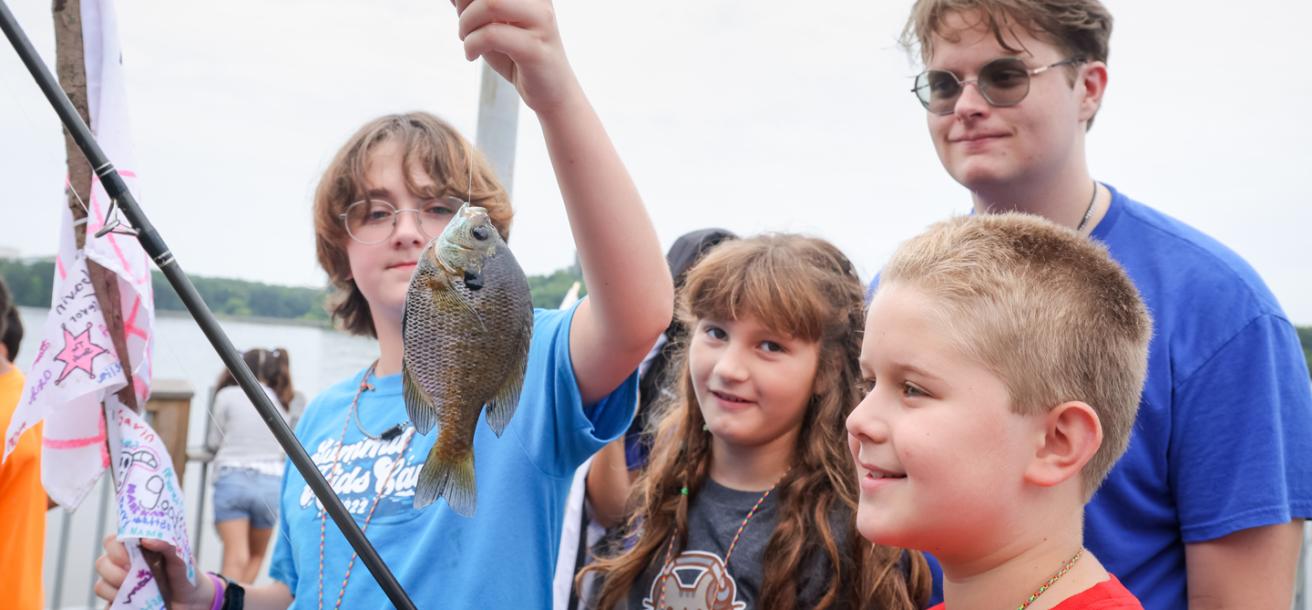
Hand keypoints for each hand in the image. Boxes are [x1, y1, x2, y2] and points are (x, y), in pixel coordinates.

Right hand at [94, 535, 211, 608]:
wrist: (191, 600)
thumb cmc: (184, 574)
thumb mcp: (180, 558)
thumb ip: (166, 544)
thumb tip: (146, 540)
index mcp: (134, 550)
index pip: (111, 541)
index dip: (116, 549)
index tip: (131, 558)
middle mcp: (121, 566)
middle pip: (101, 563)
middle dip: (115, 571)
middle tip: (134, 576)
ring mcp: (118, 586)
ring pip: (100, 585)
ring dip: (117, 590)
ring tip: (139, 592)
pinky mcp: (119, 603)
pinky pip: (106, 605)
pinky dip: (116, 604)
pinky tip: (134, 604)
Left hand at [455, 0, 582, 114]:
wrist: (552, 92)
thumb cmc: (518, 56)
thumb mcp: (492, 24)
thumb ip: (475, 5)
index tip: (461, 12)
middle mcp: (539, 1)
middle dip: (465, 6)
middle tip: (464, 28)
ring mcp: (541, 22)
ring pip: (491, 4)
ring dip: (466, 23)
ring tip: (467, 40)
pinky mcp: (535, 48)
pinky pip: (492, 35)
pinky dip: (471, 44)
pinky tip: (471, 55)